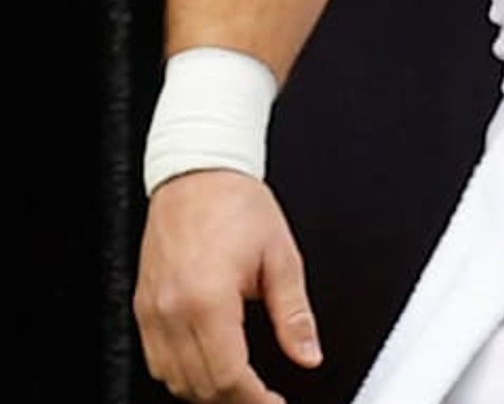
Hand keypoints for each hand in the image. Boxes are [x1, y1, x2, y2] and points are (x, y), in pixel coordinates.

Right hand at [135, 170, 321, 403]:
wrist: (198, 175)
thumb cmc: (239, 207)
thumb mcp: (283, 259)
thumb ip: (295, 316)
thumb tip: (309, 354)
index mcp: (207, 300)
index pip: (227, 376)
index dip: (255, 400)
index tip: (276, 403)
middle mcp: (171, 311)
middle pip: (198, 386)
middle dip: (235, 400)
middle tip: (266, 399)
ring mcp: (151, 311)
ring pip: (172, 379)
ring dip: (207, 392)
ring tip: (243, 388)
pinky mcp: (142, 307)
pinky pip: (157, 359)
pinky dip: (183, 374)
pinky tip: (211, 368)